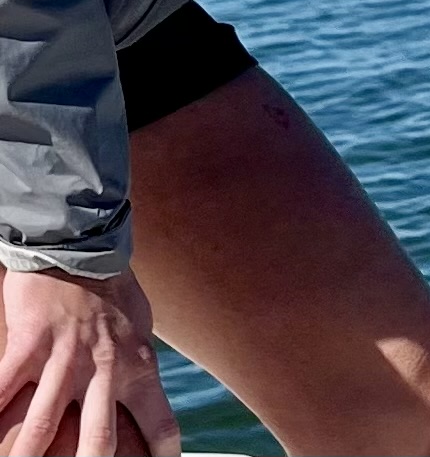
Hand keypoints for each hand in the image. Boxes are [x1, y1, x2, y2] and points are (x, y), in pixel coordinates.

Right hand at [0, 269, 178, 456]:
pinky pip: (2, 389)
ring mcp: (66, 357)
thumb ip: (136, 362)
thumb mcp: (139, 326)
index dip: (162, 452)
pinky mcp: (30, 343)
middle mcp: (105, 366)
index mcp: (138, 364)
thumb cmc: (111, 289)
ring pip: (44, 424)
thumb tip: (142, 393)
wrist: (82, 245)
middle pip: (99, 439)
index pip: (159, 419)